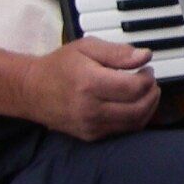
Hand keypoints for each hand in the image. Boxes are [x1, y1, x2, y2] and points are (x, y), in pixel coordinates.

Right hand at [24, 38, 159, 139]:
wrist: (31, 91)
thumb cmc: (60, 65)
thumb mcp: (87, 47)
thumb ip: (117, 52)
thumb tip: (145, 56)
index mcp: (89, 83)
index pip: (133, 88)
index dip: (147, 78)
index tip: (146, 69)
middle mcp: (90, 109)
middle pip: (138, 108)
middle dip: (152, 93)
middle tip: (150, 81)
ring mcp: (90, 126)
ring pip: (134, 123)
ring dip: (148, 107)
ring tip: (145, 92)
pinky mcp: (90, 136)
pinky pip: (123, 130)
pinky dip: (135, 118)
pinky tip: (133, 104)